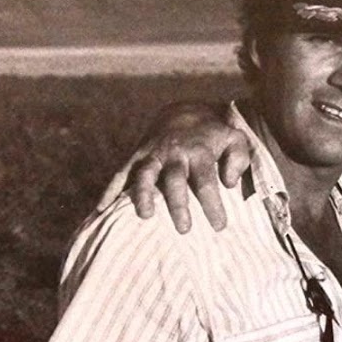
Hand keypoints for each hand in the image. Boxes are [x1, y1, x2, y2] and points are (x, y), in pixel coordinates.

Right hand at [93, 102, 250, 232]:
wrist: (185, 112)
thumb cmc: (214, 134)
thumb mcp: (235, 139)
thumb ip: (238, 159)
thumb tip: (228, 183)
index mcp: (199, 151)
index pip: (206, 181)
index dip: (212, 204)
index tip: (219, 226)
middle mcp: (174, 153)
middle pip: (174, 179)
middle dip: (178, 204)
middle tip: (184, 229)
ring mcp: (152, 154)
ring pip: (144, 174)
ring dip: (143, 195)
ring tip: (146, 217)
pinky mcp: (136, 155)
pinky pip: (120, 172)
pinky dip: (110, 189)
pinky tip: (102, 208)